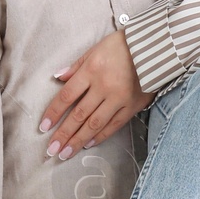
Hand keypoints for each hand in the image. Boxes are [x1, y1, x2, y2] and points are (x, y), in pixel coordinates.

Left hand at [40, 30, 151, 158]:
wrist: (156, 46)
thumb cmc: (122, 45)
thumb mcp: (95, 49)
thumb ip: (76, 66)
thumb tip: (58, 78)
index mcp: (92, 71)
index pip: (67, 96)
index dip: (54, 113)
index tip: (43, 127)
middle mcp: (104, 87)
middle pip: (79, 115)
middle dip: (63, 134)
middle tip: (51, 150)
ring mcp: (119, 98)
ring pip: (95, 124)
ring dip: (78, 140)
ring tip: (66, 154)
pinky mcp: (133, 105)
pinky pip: (114, 124)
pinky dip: (101, 135)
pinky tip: (89, 143)